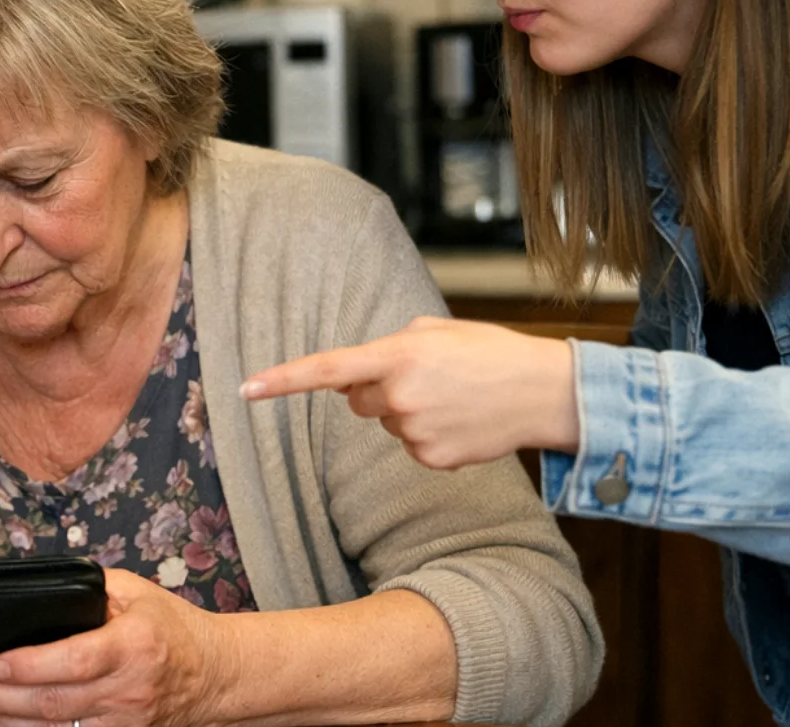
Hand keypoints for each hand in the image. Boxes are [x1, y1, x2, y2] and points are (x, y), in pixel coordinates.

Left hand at [0, 569, 224, 726]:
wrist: (213, 673)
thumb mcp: (135, 591)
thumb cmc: (170, 626)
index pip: (76, 661)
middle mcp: (130, 688)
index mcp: (134, 644)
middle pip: (56, 703)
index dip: (32, 666)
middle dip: (1, 701)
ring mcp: (125, 722)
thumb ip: (88, 587)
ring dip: (8, 726)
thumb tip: (35, 588)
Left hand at [240, 317, 578, 468]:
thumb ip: (388, 347)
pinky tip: (460, 421)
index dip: (282, 380)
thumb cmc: (489, 352)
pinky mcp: (430, 459)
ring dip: (408, 411)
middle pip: (356, 400)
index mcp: (397, 355)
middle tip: (427, 378)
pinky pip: (410, 446)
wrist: (543, 391)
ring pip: (386, 424)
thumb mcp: (434, 331)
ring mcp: (414, 432)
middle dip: (379, 389)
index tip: (245, 389)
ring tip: (452, 397)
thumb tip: (356, 375)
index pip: (325, 368)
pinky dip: (429, 435)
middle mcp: (398, 396)